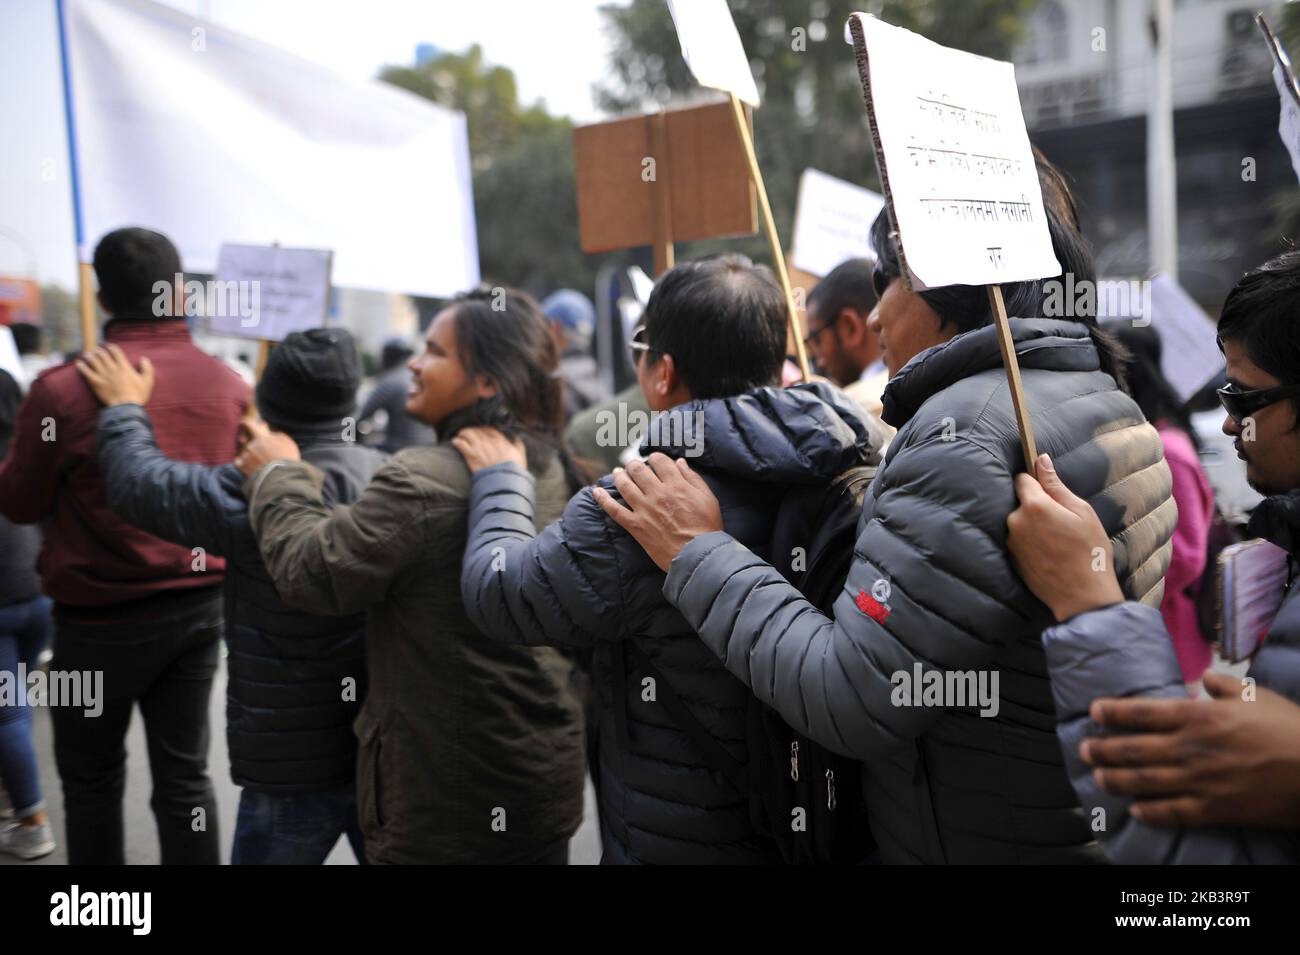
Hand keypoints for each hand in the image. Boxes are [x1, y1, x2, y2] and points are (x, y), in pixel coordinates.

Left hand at [75, 343, 154, 405]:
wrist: (126, 407)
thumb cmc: (138, 395)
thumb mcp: (147, 381)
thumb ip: (147, 368)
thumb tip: (144, 359)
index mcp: (124, 366)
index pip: (116, 352)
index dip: (111, 347)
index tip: (108, 346)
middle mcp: (112, 368)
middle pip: (103, 355)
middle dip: (99, 351)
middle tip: (97, 350)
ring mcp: (103, 375)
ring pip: (94, 361)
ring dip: (90, 356)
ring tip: (87, 354)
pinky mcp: (95, 382)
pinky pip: (86, 372)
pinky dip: (82, 367)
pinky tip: (78, 363)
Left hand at [233, 418, 299, 476]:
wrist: (282, 479)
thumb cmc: (287, 459)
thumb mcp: (287, 442)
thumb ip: (276, 435)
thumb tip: (269, 433)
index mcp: (260, 438)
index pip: (248, 424)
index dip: (246, 422)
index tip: (244, 422)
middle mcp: (250, 446)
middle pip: (247, 440)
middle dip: (254, 442)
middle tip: (262, 447)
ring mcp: (246, 458)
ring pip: (245, 451)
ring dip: (250, 453)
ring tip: (261, 460)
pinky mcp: (243, 469)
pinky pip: (238, 462)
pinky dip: (243, 462)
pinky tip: (250, 465)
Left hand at [450, 426, 525, 472]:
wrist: (503, 483)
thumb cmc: (513, 471)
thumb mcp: (521, 456)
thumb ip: (518, 445)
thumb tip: (516, 437)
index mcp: (501, 440)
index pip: (490, 429)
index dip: (484, 429)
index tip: (481, 432)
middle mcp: (489, 441)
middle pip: (477, 430)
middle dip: (473, 431)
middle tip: (469, 433)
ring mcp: (479, 448)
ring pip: (467, 433)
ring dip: (463, 433)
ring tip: (460, 435)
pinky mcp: (471, 456)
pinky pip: (460, 444)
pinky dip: (456, 441)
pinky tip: (455, 442)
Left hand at [591, 453, 722, 571]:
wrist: (697, 555)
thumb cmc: (707, 527)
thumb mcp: (708, 498)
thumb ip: (693, 478)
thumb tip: (679, 462)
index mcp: (676, 484)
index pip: (659, 461)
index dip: (655, 458)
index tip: (654, 461)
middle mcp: (657, 493)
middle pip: (638, 469)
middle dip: (634, 464)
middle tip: (633, 466)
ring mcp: (644, 509)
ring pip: (624, 485)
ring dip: (619, 476)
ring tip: (617, 473)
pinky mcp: (635, 525)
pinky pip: (614, 510)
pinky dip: (603, 499)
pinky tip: (596, 491)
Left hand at [1006, 452, 1124, 621]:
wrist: (1082, 595)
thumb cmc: (1089, 551)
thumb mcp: (1080, 512)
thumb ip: (1056, 484)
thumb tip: (1041, 460)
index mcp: (1033, 506)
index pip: (1023, 479)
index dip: (1036, 481)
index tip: (1048, 487)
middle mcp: (1015, 522)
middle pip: (1022, 502)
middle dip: (1038, 506)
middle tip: (1063, 522)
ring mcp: (1011, 541)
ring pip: (1021, 522)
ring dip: (1034, 525)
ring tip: (1059, 541)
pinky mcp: (1012, 558)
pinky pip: (1020, 540)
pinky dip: (1032, 542)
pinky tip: (1051, 553)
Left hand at [1082, 672, 1299, 828]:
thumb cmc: (1288, 728)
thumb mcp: (1254, 695)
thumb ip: (1222, 686)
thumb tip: (1202, 680)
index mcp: (1198, 717)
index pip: (1142, 712)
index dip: (1113, 712)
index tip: (1094, 710)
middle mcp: (1189, 748)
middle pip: (1132, 748)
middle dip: (1102, 747)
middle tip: (1083, 747)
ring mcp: (1198, 781)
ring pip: (1143, 781)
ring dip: (1115, 778)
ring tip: (1097, 775)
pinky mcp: (1212, 810)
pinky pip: (1171, 811)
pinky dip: (1149, 810)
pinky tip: (1135, 808)